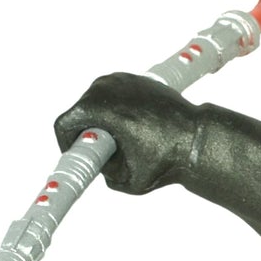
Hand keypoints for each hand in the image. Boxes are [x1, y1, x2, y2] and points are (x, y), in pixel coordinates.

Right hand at [53, 72, 199, 194]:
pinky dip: (117, 110)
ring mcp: (120, 79)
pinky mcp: (135, 78)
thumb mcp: (129, 181)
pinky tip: (130, 128)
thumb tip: (100, 169)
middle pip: (80, 112)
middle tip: (105, 154)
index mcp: (97, 107)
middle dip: (87, 134)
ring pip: (96, 102)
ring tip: (120, 142)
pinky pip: (114, 95)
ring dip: (101, 121)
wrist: (197, 137)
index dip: (67, 144)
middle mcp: (105, 87)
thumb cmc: (167, 157)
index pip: (64, 123)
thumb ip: (106, 176)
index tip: (79, 155)